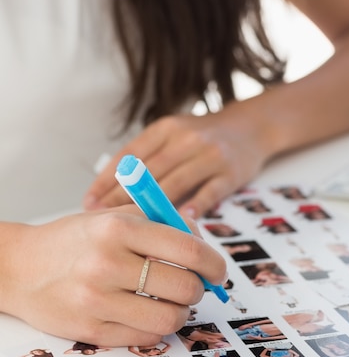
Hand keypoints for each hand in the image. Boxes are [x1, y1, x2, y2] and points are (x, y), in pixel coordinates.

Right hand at [4, 206, 226, 346]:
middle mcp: (107, 263)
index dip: (214, 264)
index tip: (217, 271)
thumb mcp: (114, 216)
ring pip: (170, 318)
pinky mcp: (90, 330)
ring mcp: (97, 300)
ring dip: (181, 312)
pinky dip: (157, 327)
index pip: (189, 251)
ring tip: (171, 302)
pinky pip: (147, 336)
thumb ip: (162, 223)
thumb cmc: (75, 240)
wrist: (20, 268)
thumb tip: (204, 245)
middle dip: (199, 290)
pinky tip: (147, 313)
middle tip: (194, 286)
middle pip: (185, 288)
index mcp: (118, 228)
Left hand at [84, 107, 268, 217]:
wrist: (252, 127)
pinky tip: (180, 225)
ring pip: (177, 182)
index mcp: (165, 129)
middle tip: (102, 221)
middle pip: (149, 171)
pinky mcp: (230, 172)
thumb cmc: (204, 138)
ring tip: (133, 230)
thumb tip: (112, 191)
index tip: (89, 202)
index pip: (130, 155)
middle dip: (122, 198)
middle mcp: (185, 138)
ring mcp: (210, 155)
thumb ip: (149, 157)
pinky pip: (209, 192)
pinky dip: (194, 208)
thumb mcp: (173, 135)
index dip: (107, 180)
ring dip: (154, 208)